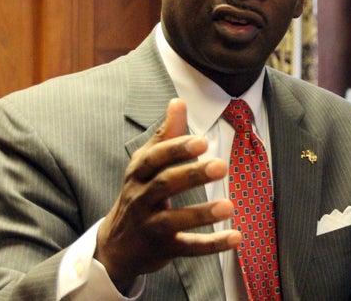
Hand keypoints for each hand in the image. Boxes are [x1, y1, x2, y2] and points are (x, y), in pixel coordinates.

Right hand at [95, 98, 241, 291]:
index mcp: (139, 173)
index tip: (202, 141)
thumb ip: (165, 134)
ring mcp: (150, 226)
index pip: (155, 158)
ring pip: (174, 220)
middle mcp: (141, 199)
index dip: (177, 149)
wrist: (115, 246)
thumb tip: (178, 101)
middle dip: (192, 175)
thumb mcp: (146, 164)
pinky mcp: (162, 249)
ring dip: (202, 214)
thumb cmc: (139, 194)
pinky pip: (188, 247)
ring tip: (230, 206)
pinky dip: (211, 244)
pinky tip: (236, 237)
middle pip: (165, 186)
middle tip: (221, 165)